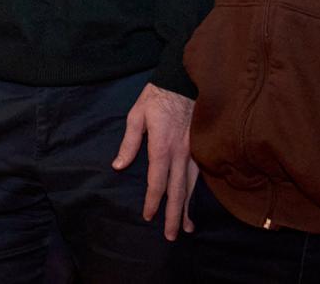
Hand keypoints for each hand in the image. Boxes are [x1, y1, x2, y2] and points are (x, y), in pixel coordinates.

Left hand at [111, 82, 196, 240]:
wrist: (183, 82)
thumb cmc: (156, 98)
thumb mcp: (136, 116)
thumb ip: (129, 143)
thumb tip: (118, 166)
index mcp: (162, 147)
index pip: (157, 182)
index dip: (152, 201)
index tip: (148, 217)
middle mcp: (181, 154)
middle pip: (178, 192)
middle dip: (173, 216)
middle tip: (171, 236)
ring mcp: (194, 153)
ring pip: (191, 187)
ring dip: (187, 208)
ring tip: (186, 228)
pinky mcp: (201, 149)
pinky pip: (198, 177)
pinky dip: (195, 193)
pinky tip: (192, 203)